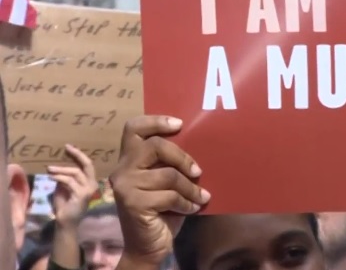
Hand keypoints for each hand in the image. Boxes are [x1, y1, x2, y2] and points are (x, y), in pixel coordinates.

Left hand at [47, 145, 98, 225]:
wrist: (66, 222)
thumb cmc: (65, 206)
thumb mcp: (64, 188)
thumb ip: (65, 178)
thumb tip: (58, 168)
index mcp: (90, 182)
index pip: (87, 165)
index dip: (79, 155)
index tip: (68, 147)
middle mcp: (92, 184)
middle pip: (87, 165)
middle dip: (77, 155)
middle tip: (66, 148)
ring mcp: (88, 189)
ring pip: (76, 173)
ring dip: (61, 169)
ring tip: (49, 169)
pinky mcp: (82, 194)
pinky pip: (70, 182)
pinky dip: (59, 178)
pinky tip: (51, 177)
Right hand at [110, 115, 210, 266]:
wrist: (148, 246)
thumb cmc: (161, 210)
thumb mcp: (165, 182)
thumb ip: (169, 163)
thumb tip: (199, 144)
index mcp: (129, 159)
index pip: (133, 128)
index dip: (156, 121)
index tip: (179, 123)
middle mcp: (122, 170)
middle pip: (155, 146)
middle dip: (182, 157)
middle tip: (197, 171)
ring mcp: (125, 186)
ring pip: (168, 175)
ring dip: (191, 188)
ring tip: (200, 196)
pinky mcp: (133, 204)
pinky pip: (170, 195)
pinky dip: (187, 203)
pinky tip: (192, 208)